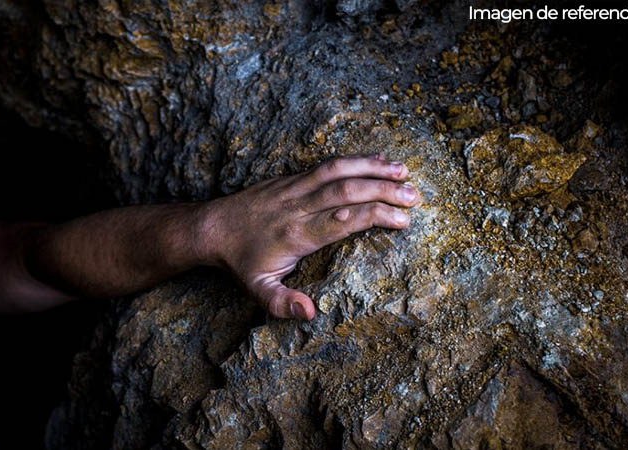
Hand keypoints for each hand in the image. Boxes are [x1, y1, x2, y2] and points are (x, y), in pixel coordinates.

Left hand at [200, 155, 419, 319]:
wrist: (211, 229)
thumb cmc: (240, 262)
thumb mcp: (257, 290)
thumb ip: (282, 303)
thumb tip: (310, 313)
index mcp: (298, 234)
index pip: (344, 220)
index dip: (376, 216)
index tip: (405, 220)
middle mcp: (299, 207)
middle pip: (347, 191)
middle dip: (384, 190)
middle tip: (416, 196)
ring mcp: (295, 188)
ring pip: (337, 170)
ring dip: (372, 167)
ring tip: (404, 170)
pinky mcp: (291, 177)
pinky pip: (326, 164)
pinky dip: (354, 160)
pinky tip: (377, 160)